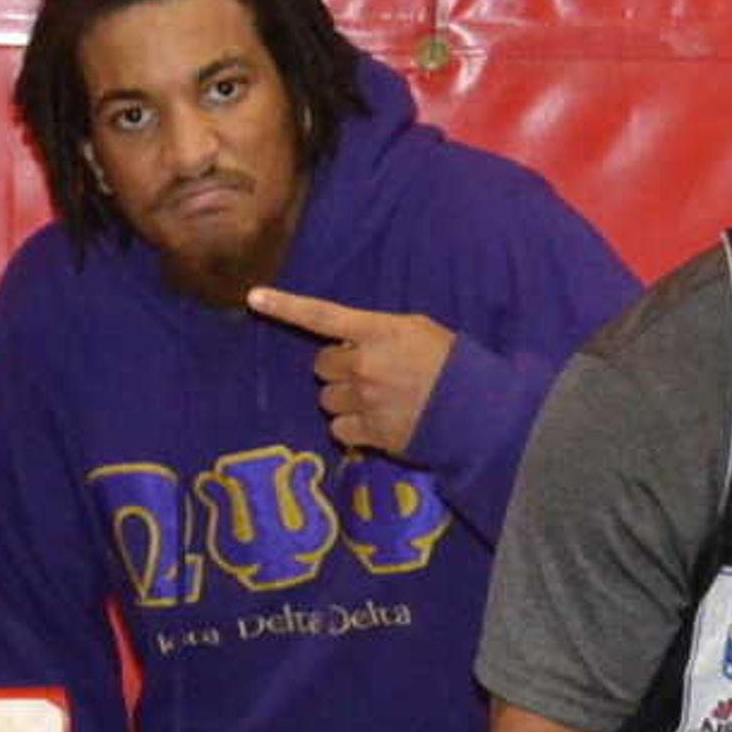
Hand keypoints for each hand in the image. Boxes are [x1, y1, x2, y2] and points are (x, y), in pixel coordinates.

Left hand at [248, 287, 457, 459]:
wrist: (477, 410)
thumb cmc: (452, 362)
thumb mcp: (418, 330)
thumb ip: (378, 332)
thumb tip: (349, 342)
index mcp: (377, 332)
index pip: (321, 316)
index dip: (285, 306)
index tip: (254, 297)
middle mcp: (363, 365)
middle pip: (321, 365)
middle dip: (338, 368)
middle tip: (367, 373)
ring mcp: (364, 400)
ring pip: (327, 400)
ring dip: (344, 399)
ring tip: (375, 399)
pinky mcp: (369, 433)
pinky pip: (338, 430)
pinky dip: (351, 428)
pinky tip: (375, 423)